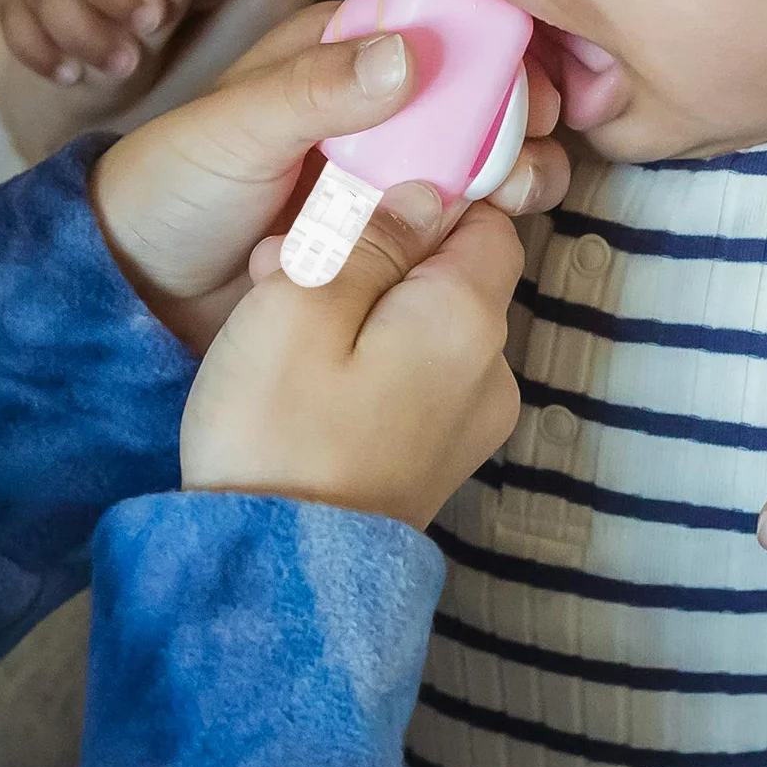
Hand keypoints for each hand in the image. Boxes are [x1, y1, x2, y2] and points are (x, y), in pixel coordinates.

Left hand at [92, 3, 570, 355]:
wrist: (140, 289)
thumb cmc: (171, 189)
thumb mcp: (232, 131)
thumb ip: (313, 93)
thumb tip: (409, 54)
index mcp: (334, 56)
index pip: (434, 29)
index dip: (493, 50)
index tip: (530, 87)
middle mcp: (370, 108)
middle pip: (472, 97)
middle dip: (518, 119)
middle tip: (529, 157)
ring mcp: (382, 174)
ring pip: (473, 160)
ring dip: (511, 173)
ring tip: (514, 197)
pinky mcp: (384, 237)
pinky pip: (449, 225)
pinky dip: (479, 228)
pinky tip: (485, 239)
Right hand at [181, 190, 523, 530]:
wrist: (273, 574)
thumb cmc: (276, 433)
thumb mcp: (304, 302)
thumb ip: (372, 236)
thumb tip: (426, 192)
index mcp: (469, 320)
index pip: (483, 219)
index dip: (418, 199)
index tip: (345, 212)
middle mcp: (492, 372)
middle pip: (449, 274)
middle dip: (372, 259)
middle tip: (283, 276)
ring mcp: (470, 426)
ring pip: (425, 328)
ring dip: (361, 313)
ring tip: (280, 332)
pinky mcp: (436, 461)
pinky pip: (414, 381)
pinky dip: (368, 366)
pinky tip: (306, 384)